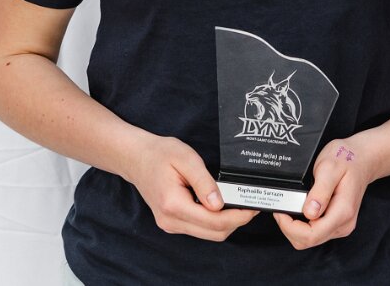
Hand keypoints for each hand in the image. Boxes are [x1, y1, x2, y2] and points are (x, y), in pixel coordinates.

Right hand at [126, 133, 256, 240]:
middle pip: (214, 233)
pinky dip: (215, 222)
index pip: (214, 221)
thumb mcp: (186, 159)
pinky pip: (200, 228)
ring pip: (208, 234)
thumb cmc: (160, 154)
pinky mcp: (172, 222)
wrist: (137, 158)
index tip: (253, 207)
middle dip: (236, 222)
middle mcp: (170, 220)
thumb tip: (219, 204)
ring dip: (227, 223)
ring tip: (240, 204)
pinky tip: (223, 207)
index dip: (238, 216)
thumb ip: (204, 182)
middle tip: (251, 205)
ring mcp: (170, 224)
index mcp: (173, 205)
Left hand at [273, 137, 377, 249]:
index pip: (311, 235)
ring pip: (310, 239)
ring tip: (289, 207)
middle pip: (308, 241)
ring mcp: (341, 225)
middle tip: (282, 208)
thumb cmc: (347, 159)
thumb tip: (309, 212)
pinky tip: (300, 209)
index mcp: (343, 212)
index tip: (281, 211)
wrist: (363, 158)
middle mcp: (343, 224)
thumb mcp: (330, 167)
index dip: (290, 227)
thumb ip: (320, 191)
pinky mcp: (337, 224)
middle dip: (289, 228)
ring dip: (295, 228)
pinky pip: (315, 233)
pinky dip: (302, 225)